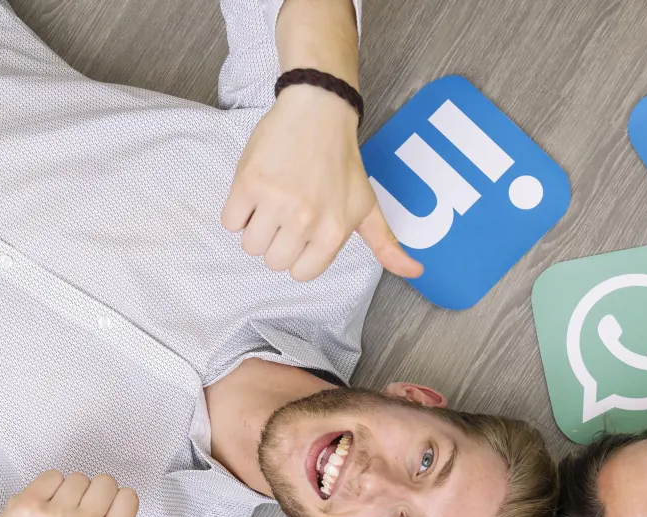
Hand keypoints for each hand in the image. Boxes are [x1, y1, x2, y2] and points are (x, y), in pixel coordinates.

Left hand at [0, 471, 180, 516]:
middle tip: (79, 515)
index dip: (116, 504)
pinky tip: (43, 506)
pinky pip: (53, 475)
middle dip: (94, 494)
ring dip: (70, 491)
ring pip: (79, 477)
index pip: (128, 496)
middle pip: (106, 481)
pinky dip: (48, 486)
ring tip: (59, 513)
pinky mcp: (30, 503)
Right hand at [221, 86, 421, 282]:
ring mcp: (275, 201)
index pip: (301, 273)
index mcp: (333, 232)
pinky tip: (254, 196)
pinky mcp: (249, 182)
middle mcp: (305, 220)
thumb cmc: (343, 163)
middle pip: (274, 262)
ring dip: (256, 231)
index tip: (302, 235)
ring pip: (250, 245)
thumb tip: (417, 272)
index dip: (298, 257)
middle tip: (286, 217)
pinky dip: (237, 214)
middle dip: (277, 245)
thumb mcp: (369, 207)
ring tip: (270, 206)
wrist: (319, 111)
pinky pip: (230, 221)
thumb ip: (387, 246)